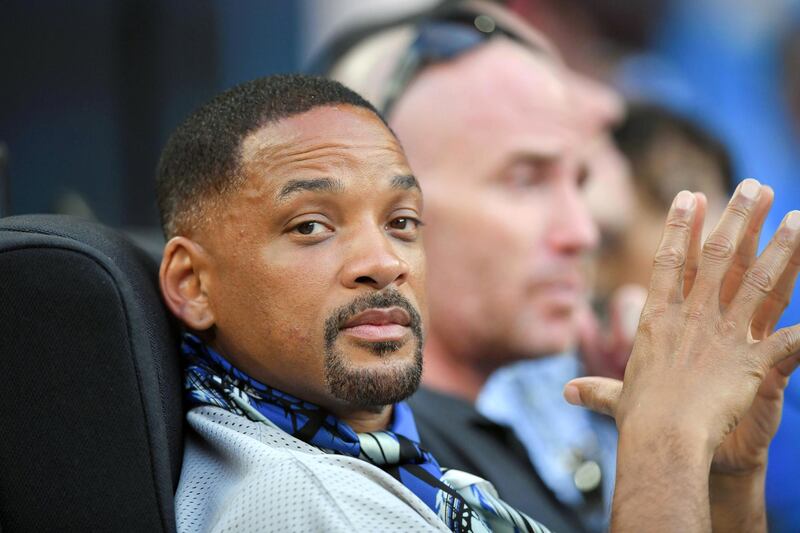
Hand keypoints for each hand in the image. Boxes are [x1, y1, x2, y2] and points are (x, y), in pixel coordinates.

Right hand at [562, 179, 799, 530]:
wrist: (662, 441)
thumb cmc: (637, 422)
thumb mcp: (617, 401)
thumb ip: (596, 390)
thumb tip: (568, 392)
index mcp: (659, 320)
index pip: (669, 263)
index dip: (680, 227)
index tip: (690, 196)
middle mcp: (693, 318)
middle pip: (717, 258)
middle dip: (736, 218)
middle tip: (752, 187)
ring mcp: (725, 336)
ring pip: (757, 282)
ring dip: (780, 248)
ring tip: (796, 217)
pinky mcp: (754, 362)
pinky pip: (791, 338)